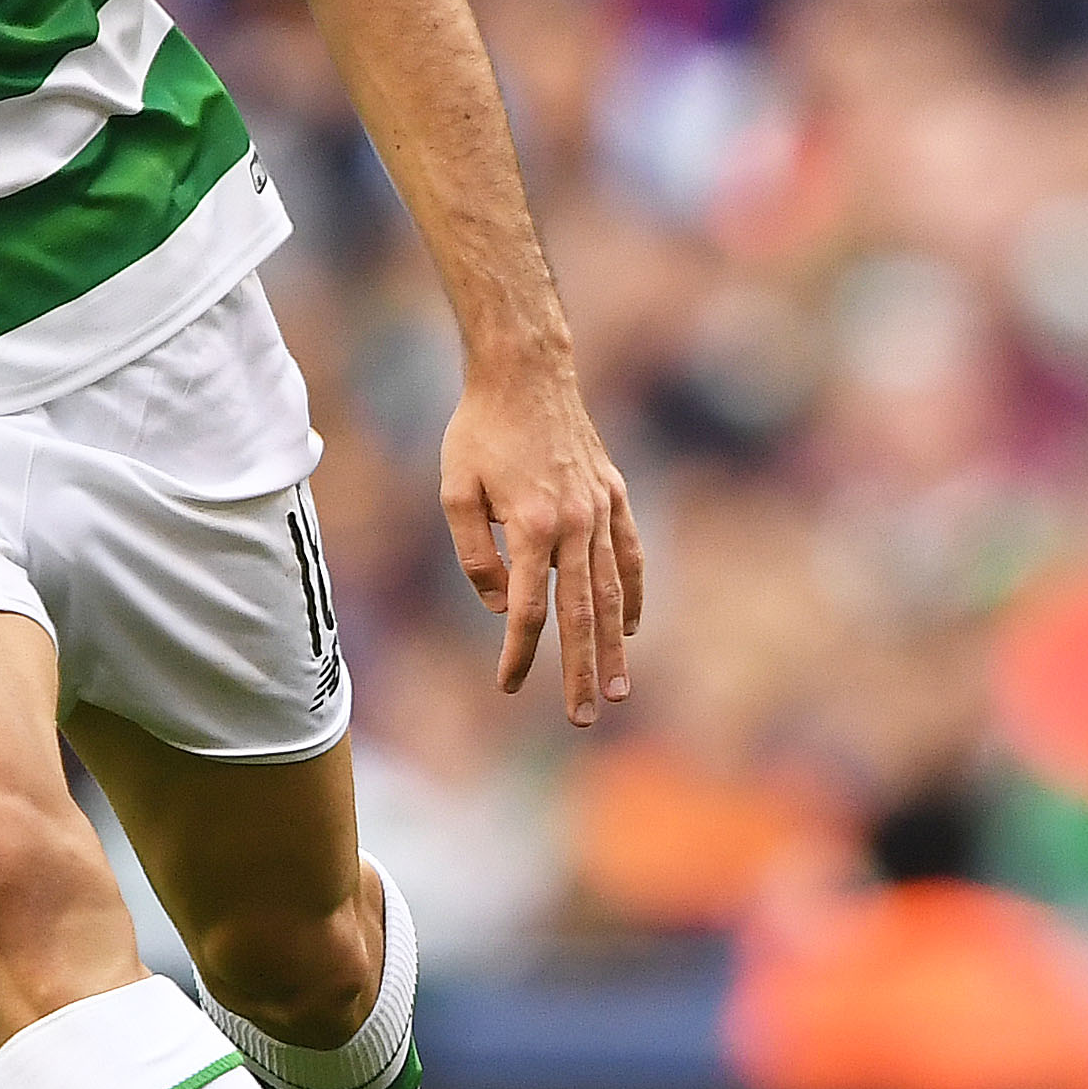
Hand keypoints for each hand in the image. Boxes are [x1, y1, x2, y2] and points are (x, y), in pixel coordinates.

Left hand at [440, 347, 644, 723]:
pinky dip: (633, 594)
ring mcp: (600, 510)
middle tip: (584, 717)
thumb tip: (504, 606)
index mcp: (530, 527)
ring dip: (614, 647)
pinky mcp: (614, 495)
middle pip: (579, 615)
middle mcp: (574, 524)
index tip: (508, 685)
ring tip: (618, 689)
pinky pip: (629, 555)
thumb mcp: (454, 491)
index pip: (529, 610)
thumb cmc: (479, 431)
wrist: (526, 372)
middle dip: (580, 672)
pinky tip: (630, 627)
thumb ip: (474, 556)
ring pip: (612, 593)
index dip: (519, 654)